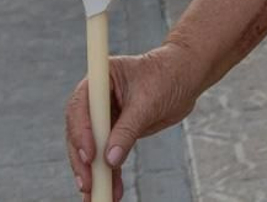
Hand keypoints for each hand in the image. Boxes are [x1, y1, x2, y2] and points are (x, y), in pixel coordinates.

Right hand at [65, 46, 197, 198]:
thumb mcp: (148, 103)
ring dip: (95, 174)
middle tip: (89, 184)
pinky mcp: (116, 132)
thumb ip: (128, 130)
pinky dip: (110, 174)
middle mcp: (97, 100)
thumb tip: (110, 159)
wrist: (186, 77)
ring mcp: (105, 117)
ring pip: (92, 149)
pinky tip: (113, 191)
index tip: (90, 155)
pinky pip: (108, 156)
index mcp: (99, 81)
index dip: (81, 133)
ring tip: (98, 196)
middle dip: (83, 161)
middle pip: (81, 133)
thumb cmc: (168, 78)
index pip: (80, 108)